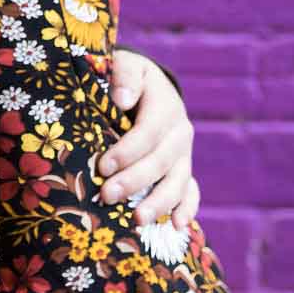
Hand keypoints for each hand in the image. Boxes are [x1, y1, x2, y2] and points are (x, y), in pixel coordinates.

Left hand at [98, 50, 198, 230]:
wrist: (149, 87)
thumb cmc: (128, 78)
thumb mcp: (126, 65)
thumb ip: (124, 76)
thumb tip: (121, 100)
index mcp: (165, 106)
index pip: (148, 132)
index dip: (127, 151)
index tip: (102, 166)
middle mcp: (180, 132)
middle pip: (160, 161)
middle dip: (134, 181)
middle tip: (107, 196)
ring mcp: (184, 154)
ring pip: (177, 182)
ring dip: (159, 203)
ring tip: (137, 220)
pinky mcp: (183, 169)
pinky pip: (190, 191)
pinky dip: (187, 209)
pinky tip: (177, 227)